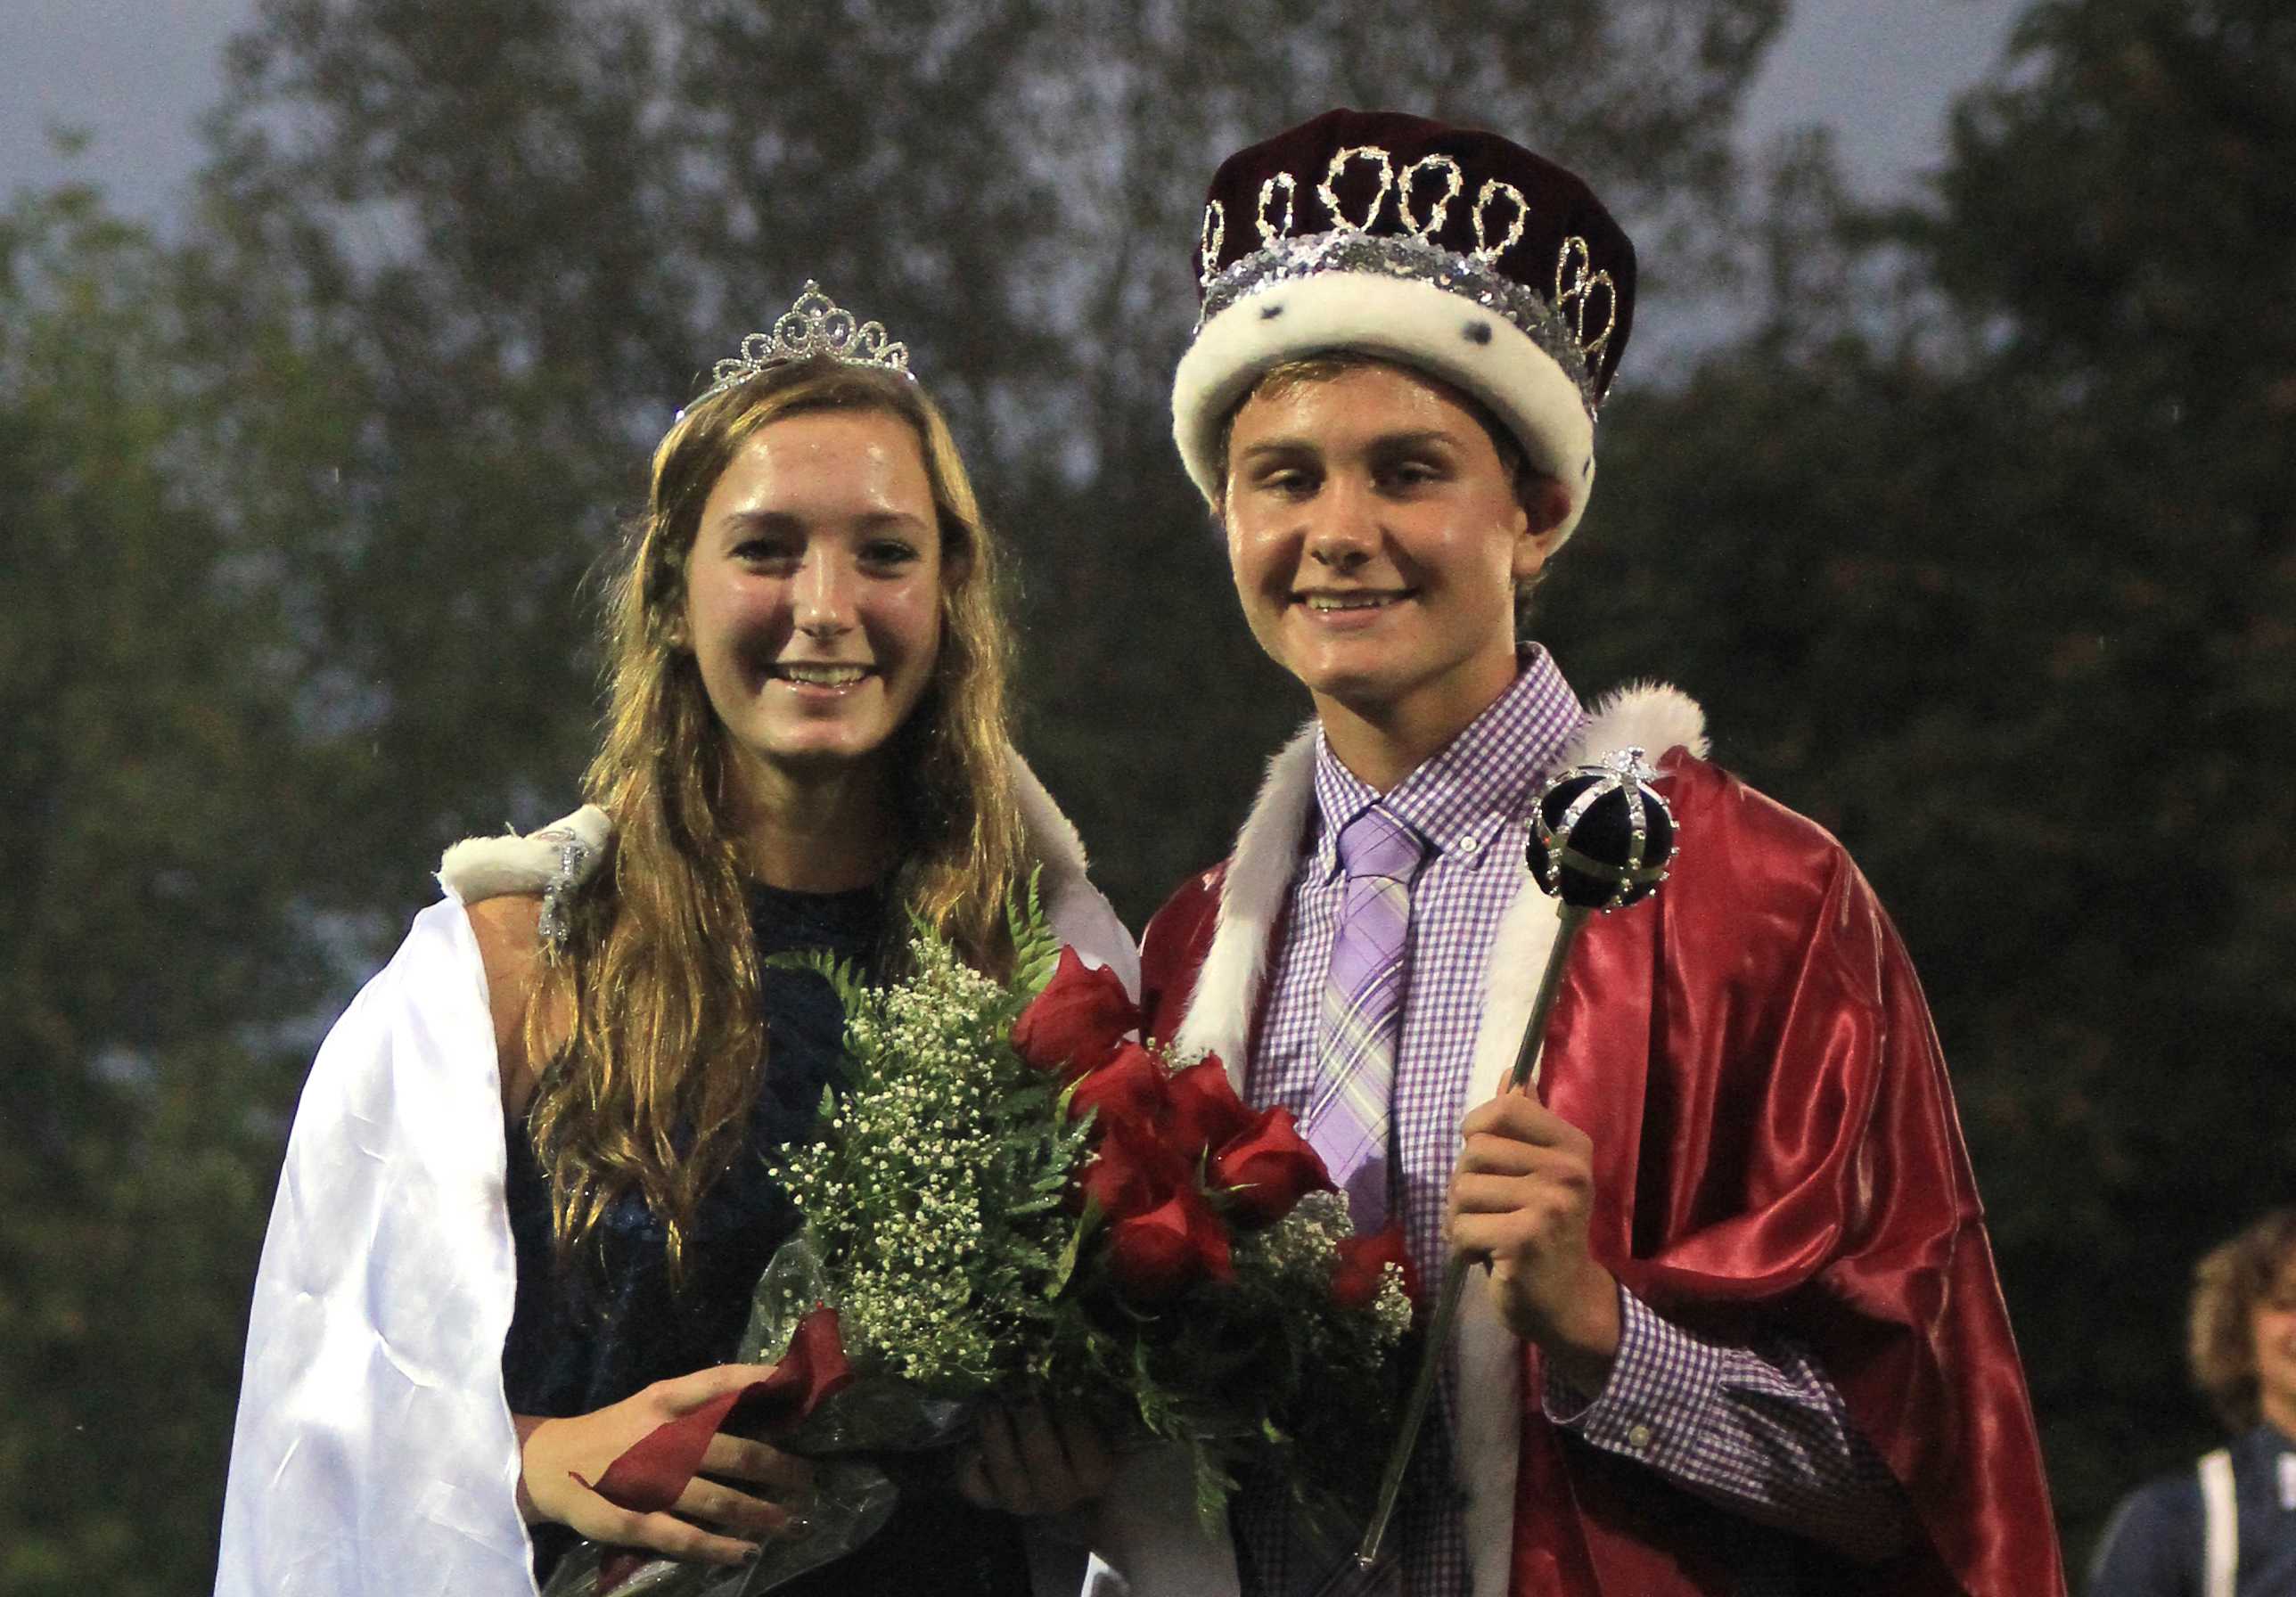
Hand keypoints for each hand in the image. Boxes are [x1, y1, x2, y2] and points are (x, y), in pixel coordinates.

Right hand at [516, 1365, 816, 1566]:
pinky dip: (718, 1547)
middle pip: (734, 1451)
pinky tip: (745, 1552)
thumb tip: (763, 1405)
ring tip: (789, 1522)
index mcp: (664, 1401)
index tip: (797, 1387)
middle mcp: (661, 1437)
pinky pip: (682, 1538)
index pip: (719, 1382)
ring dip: (759, 1513)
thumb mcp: (652, 1405)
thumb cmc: (615, 1431)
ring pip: (717, 1499)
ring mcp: (646, 1481)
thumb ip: (699, 1407)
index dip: (760, 1381)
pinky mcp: (628, 1520)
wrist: (547, 1462)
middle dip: (779, 1468)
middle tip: (809, 1479)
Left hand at [953, 1400, 1116, 1516]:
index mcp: (1093, 1476)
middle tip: (1021, 1389)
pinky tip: (971, 1435)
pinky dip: (967, 1461)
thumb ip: (1100, 1405)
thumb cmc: (1078, 1427)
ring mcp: (1022, 1498)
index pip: (1090, 1462)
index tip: (1066, 1388)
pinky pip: (973, 1486)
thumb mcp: (1099, 1419)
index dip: (1077, 1424)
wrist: (1045, 1456)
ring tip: (990, 1402)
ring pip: (1007, 1474)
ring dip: (996, 1434)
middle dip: (1031, 1422)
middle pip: (1044, 1463)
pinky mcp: (989, 1497)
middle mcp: (1059, 1494)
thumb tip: (1089, 1375)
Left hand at [1447, 1088, 1621, 1390]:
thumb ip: (1525, 1124)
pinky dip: (1461, 1246)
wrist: (1567, 1300)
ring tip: (1485, 1233)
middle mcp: (1568, 1171)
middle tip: (1485, 1210)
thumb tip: (1513, 1072)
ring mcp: (1549, 1205)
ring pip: (1462, 1189)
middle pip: (1474, 1150)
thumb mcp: (1540, 1172)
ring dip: (1459, 1217)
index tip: (1482, 1158)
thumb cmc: (1544, 1230)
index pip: (1505, 1109)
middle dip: (1465, 1182)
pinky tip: (1484, 1256)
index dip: (1476, 1128)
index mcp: (1572, 1146)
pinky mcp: (1525, 1239)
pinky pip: (1461, 1227)